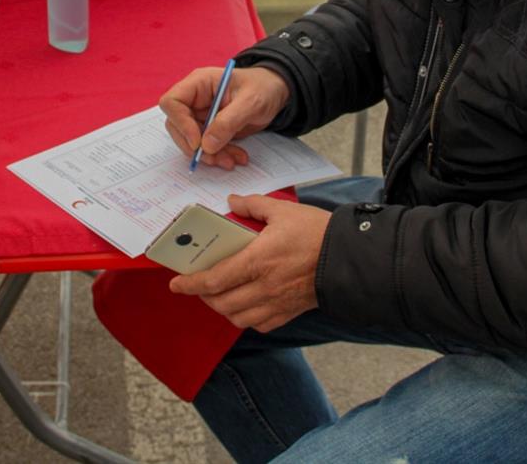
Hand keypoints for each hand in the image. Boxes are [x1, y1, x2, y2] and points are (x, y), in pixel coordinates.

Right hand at [158, 65, 289, 170]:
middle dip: (196, 147)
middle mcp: (195, 99)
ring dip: (209, 155)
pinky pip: (206, 147)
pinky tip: (236, 157)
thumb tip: (206, 145)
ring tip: (232, 160)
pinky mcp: (209, 129)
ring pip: (191, 141)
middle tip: (216, 158)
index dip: (180, 124)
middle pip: (177, 126)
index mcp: (199, 83)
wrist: (275, 93)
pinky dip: (219, 156)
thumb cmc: (263, 88)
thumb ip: (228, 122)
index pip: (172, 102)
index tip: (198, 143)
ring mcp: (200, 115)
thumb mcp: (251, 102)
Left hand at [169, 194, 329, 331]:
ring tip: (221, 294)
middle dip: (204, 297)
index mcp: (258, 261)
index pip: (213, 280)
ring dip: (223, 308)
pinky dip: (246, 318)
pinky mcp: (289, 313)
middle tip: (200, 285)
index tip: (176, 284)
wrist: (350, 258)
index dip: (190, 284)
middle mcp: (263, 287)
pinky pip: (259, 325)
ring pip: (237, 318)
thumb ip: (253, 205)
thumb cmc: (318, 233)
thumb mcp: (284, 210)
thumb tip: (232, 202)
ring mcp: (276, 304)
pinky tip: (247, 304)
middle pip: (220, 303)